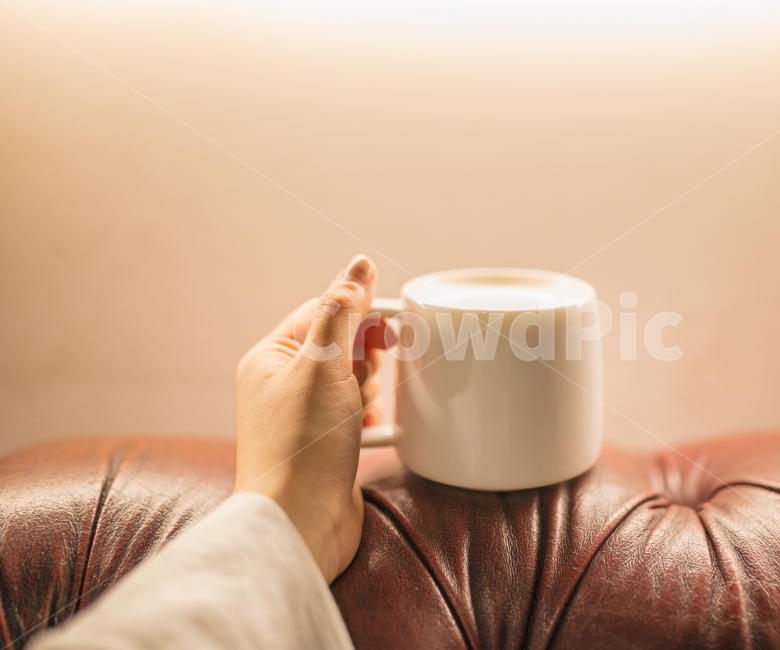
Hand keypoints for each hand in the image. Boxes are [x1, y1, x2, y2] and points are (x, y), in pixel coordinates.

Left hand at [233, 254, 387, 581]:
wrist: (299, 524)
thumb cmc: (303, 445)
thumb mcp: (322, 366)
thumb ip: (342, 312)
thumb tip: (357, 266)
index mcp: (270, 359)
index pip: (320, 312)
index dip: (358, 311)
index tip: (393, 318)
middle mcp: (282, 387)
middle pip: (338, 346)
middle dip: (364, 355)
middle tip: (370, 371)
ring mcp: (303, 419)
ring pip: (351, 381)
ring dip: (368, 387)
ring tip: (364, 406)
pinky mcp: (324, 447)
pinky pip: (355, 414)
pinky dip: (369, 416)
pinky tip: (372, 427)